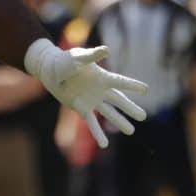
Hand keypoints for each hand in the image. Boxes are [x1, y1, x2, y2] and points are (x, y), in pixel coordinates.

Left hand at [24, 38, 147, 148]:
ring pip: (109, 113)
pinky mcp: (82, 108)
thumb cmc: (65, 60)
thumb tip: (107, 50)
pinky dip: (98, 133)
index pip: (120, 82)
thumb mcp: (78, 57)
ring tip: (131, 131)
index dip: (132, 85)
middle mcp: (100, 90)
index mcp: (102, 77)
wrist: (50, 70)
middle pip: (118, 100)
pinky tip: (104, 145)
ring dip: (119, 122)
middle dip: (130, 108)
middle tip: (143, 116)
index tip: (145, 89)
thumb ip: (92, 56)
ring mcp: (92, 100)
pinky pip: (92, 123)